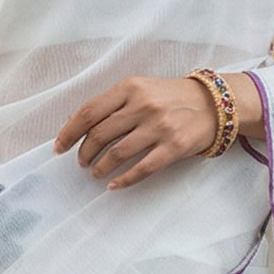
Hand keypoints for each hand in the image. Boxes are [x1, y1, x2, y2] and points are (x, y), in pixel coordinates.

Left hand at [53, 73, 219, 188]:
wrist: (214, 104)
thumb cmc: (171, 97)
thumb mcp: (142, 88)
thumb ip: (114, 103)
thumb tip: (79, 126)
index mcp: (130, 88)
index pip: (89, 112)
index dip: (70, 132)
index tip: (60, 147)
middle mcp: (143, 106)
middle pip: (100, 134)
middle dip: (84, 152)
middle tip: (81, 162)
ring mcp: (159, 127)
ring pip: (117, 153)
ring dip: (100, 167)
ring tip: (96, 173)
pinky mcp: (173, 147)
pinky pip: (142, 168)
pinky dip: (123, 180)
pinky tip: (114, 185)